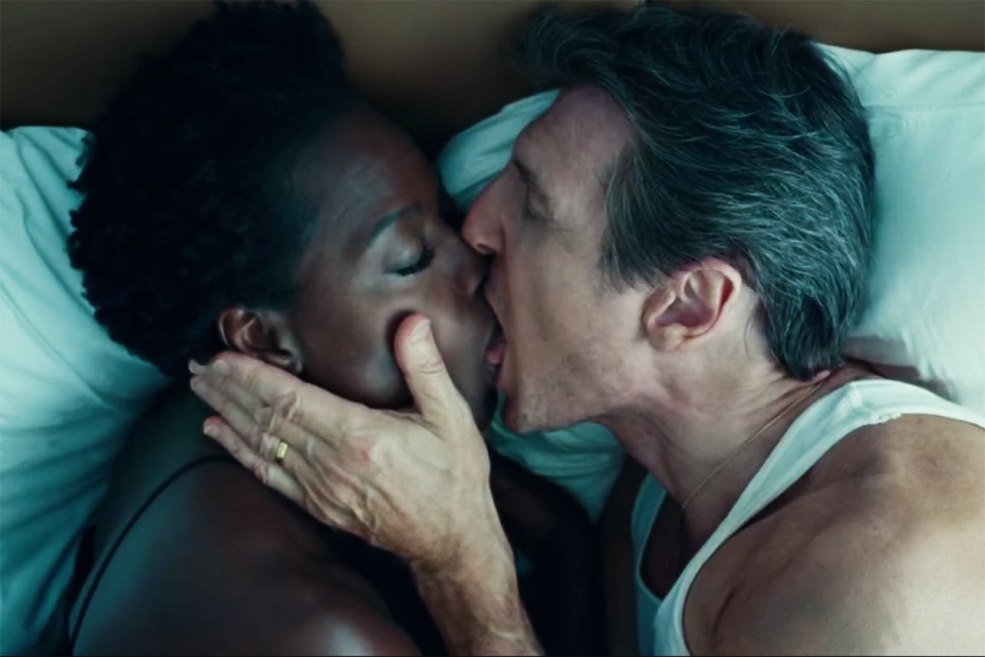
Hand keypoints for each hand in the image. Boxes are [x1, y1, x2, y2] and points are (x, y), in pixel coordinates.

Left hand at [189, 314, 502, 571]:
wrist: (450, 539)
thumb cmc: (453, 476)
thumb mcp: (451, 417)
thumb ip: (426, 368)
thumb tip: (411, 322)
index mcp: (359, 435)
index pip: (291, 399)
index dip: (253, 376)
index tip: (224, 357)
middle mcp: (331, 462)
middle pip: (266, 419)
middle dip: (229, 389)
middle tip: (198, 365)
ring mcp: (321, 487)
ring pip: (262, 444)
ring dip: (228, 413)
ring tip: (201, 389)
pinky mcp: (319, 505)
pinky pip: (269, 474)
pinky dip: (239, 452)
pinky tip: (217, 432)